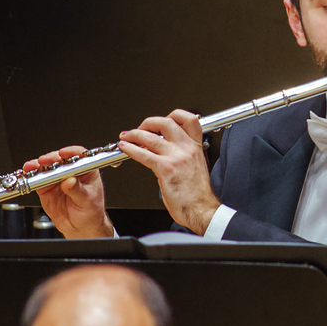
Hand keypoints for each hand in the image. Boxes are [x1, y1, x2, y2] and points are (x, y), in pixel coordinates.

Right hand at [22, 146, 113, 237]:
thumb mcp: (87, 201)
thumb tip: (69, 181)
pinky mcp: (46, 188)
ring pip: (47, 168)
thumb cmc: (91, 212)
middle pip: (60, 159)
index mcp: (85, 171)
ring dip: (38, 166)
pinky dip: (31, 177)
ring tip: (32, 167)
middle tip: (45, 161)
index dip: (71, 152)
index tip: (63, 154)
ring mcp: (57, 179)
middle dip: (51, 158)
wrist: (81, 227)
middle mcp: (70, 172)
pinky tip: (28, 175)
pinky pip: (38, 180)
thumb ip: (77, 190)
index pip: (79, 156)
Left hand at [118, 110, 220, 234]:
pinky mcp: (166, 168)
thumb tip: (164, 153)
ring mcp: (176, 157)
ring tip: (126, 136)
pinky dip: (131, 148)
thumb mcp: (194, 167)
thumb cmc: (197, 195)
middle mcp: (187, 148)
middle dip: (148, 122)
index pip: (189, 119)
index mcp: (195, 147)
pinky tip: (125, 147)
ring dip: (134, 134)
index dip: (173, 115)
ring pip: (151, 136)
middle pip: (166, 122)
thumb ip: (181, 156)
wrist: (201, 210)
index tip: (161, 121)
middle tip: (140, 128)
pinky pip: (144, 154)